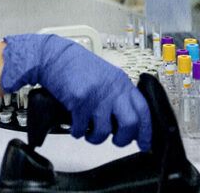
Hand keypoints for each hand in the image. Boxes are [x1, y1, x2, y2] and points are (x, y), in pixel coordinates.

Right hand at [1, 34, 151, 149]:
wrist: (54, 56)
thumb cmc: (77, 66)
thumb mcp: (106, 76)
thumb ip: (118, 94)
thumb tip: (126, 122)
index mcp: (122, 82)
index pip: (143, 110)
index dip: (146, 130)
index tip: (144, 143)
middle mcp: (112, 89)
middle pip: (129, 124)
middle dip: (123, 139)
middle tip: (116, 140)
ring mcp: (96, 95)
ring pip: (104, 131)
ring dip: (95, 138)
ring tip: (89, 132)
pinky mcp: (79, 101)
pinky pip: (81, 128)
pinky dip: (77, 131)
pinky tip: (75, 125)